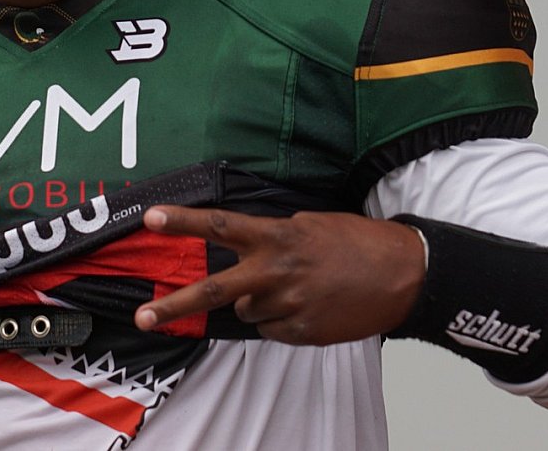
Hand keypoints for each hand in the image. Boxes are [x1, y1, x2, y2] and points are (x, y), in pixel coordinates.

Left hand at [132, 206, 424, 345]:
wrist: (405, 274)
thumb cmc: (358, 243)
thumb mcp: (312, 225)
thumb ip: (274, 238)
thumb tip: (246, 257)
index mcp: (278, 236)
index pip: (220, 225)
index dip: (183, 221)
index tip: (150, 217)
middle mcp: (277, 271)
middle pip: (214, 290)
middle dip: (174, 305)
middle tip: (143, 316)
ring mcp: (289, 304)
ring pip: (246, 310)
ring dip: (258, 301)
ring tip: (295, 287)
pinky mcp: (303, 331)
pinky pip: (271, 329)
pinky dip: (280, 320)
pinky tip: (307, 305)